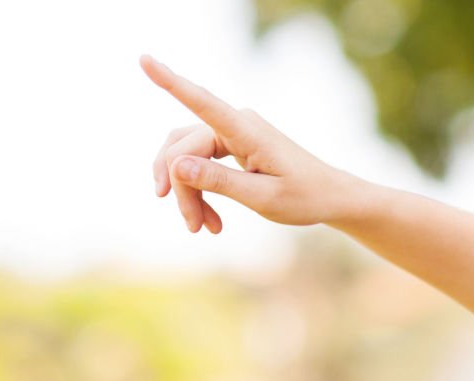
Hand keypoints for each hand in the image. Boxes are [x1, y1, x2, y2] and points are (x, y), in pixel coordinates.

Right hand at [141, 55, 361, 231]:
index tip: (143, 59)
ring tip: (202, 227)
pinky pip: (198, 162)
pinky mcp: (230, 144)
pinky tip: (210, 220)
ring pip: (186, 157)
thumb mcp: (264, 198)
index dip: (170, 82)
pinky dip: (198, 190)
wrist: (330, 197)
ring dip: (188, 193)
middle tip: (194, 227)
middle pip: (184, 149)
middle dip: (181, 188)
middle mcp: (236, 124)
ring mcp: (232, 132)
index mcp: (248, 132)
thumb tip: (177, 166)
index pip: (202, 103)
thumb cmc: (305, 197)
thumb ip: (220, 182)